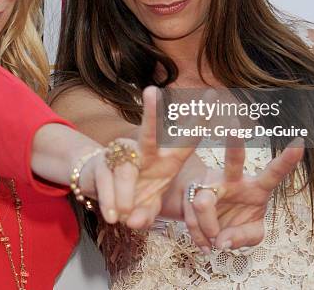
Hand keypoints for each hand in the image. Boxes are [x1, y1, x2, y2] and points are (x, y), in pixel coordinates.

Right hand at [78, 86, 194, 227]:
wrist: (101, 190)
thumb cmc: (134, 195)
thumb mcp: (147, 207)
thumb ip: (146, 214)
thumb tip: (134, 221)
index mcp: (167, 160)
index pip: (185, 140)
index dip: (200, 120)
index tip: (212, 96)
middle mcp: (145, 153)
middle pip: (150, 133)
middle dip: (152, 113)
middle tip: (152, 91)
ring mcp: (122, 156)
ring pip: (126, 170)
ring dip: (126, 195)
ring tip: (123, 215)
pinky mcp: (101, 163)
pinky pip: (106, 182)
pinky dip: (109, 201)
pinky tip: (112, 214)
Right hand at [183, 132, 303, 250]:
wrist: (210, 223)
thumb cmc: (238, 222)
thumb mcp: (252, 234)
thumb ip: (245, 237)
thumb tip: (221, 239)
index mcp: (256, 188)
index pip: (274, 173)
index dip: (286, 160)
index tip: (300, 142)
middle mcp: (233, 180)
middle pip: (233, 161)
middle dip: (234, 143)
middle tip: (234, 124)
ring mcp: (210, 185)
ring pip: (204, 200)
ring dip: (208, 227)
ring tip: (213, 243)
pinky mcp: (191, 195)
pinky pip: (192, 218)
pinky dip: (199, 237)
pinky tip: (205, 244)